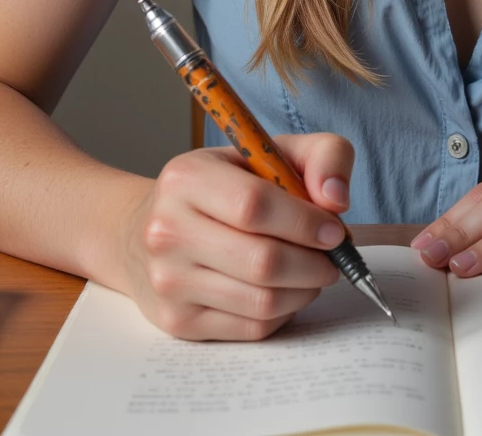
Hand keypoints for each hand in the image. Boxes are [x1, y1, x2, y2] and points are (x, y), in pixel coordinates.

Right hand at [116, 133, 354, 339]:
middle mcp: (168, 231)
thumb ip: (321, 155)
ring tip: (313, 272)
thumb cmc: (221, 187)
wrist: (144, 231)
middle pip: (262, 262)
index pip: (255, 206)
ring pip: (262, 302)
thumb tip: (337, 199)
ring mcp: (169, 282)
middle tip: (333, 258)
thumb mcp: (268, 152)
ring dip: (304, 290)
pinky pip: (252, 328)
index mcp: (187, 178)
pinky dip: (283, 312)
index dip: (305, 222)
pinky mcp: (178, 322)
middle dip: (313, 264)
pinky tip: (285, 290)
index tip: (335, 231)